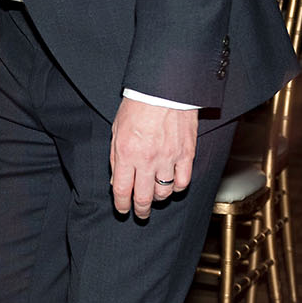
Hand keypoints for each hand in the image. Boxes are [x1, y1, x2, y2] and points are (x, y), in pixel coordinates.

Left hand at [109, 97, 197, 218]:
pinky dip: (178, 188)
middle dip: (140, 210)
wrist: (164, 88)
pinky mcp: (186, 154)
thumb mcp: (116, 129)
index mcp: (126, 153)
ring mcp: (168, 158)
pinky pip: (183, 182)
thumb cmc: (138, 105)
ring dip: (158, 198)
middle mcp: (146, 160)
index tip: (122, 210)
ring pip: (164, 192)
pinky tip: (173, 185)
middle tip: (140, 213)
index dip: (121, 205)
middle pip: (143, 198)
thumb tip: (116, 180)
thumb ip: (115, 157)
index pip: (121, 190)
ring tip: (155, 195)